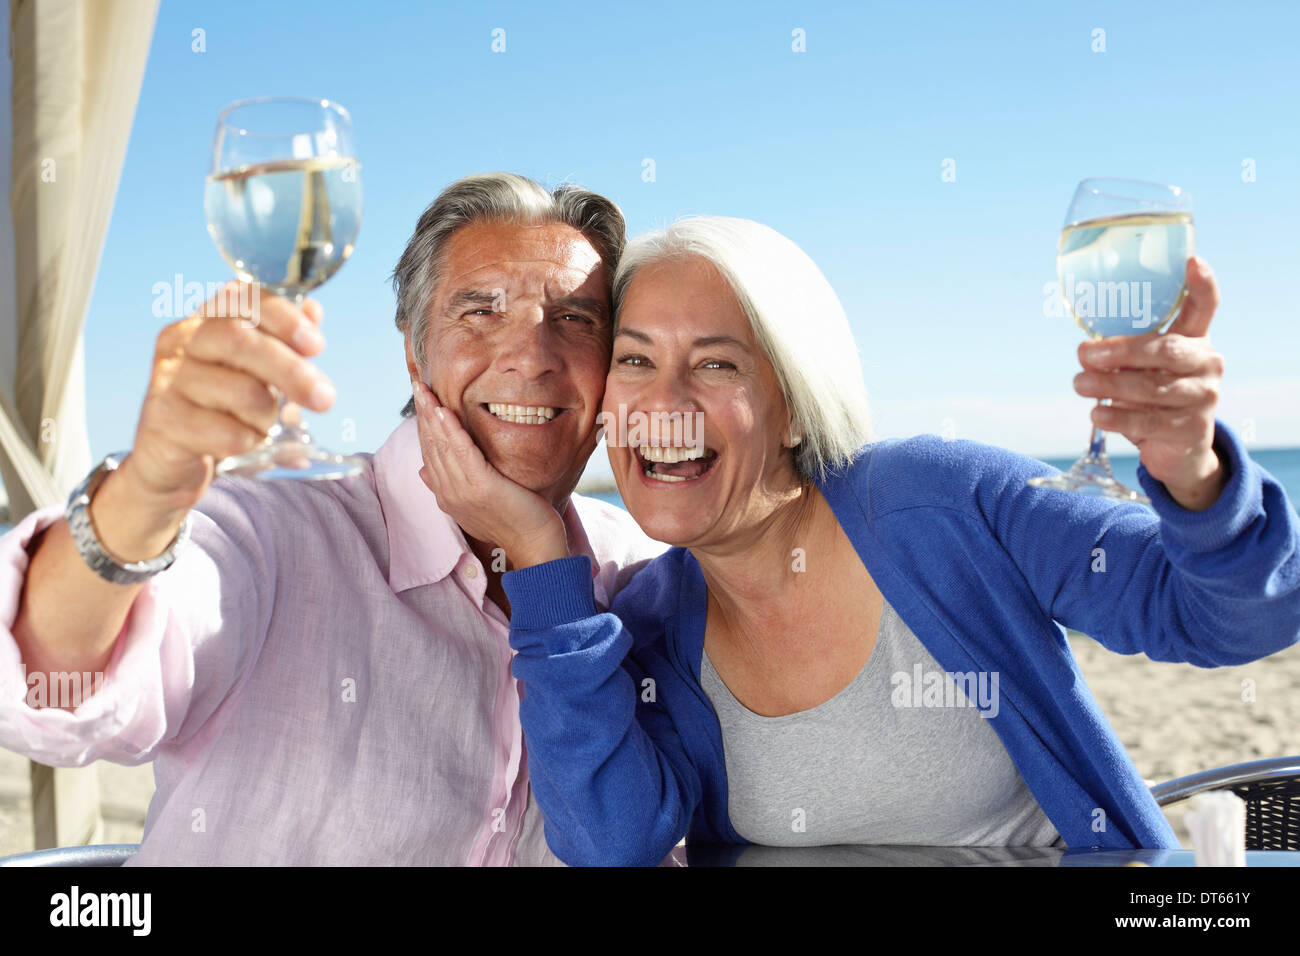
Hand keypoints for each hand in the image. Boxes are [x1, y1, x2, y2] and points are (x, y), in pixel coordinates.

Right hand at [410, 375, 567, 567]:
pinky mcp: (480, 487)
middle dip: (423, 413)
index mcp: (447, 496)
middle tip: (418, 385)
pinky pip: (461, 453)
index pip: (429, 454)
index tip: (421, 401)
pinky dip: (450, 430)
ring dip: (431, 415)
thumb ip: (452, 486)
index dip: (423, 426)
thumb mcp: (477, 503)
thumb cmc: (515, 522)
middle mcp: (449, 493)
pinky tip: (442, 411)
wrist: (535, 546)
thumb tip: (423, 472)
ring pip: (441, 446)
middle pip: (431, 446)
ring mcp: (462, 491)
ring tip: (425, 390)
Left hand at [1074, 257, 1226, 510]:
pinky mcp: (1190, 430)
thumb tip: (1084, 351)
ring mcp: (1203, 397)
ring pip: (1152, 388)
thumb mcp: (1136, 371)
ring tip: (1079, 384)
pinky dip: (1117, 418)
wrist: (1179, 449)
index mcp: (1194, 340)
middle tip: (1085, 354)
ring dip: (1109, 386)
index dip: (1201, 284)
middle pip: (1165, 350)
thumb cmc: (1153, 398)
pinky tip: (1096, 414)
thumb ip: (1114, 356)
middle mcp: (1206, 364)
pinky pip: (1148, 421)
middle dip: (1121, 352)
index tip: (1191, 261)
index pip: (1205, 307)